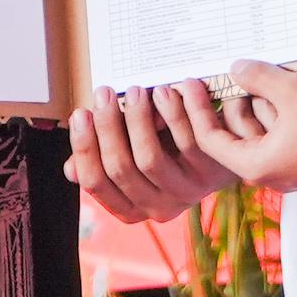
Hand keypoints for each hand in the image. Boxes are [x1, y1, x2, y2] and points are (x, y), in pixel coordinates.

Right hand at [63, 86, 232, 222]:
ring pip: (150, 159)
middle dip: (108, 127)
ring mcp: (185, 192)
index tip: (81, 113)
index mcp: (132, 206)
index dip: (84, 148)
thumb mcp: (134, 154)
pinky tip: (168, 90)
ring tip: (138, 89)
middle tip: (106, 93)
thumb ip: (106, 158)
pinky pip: (186, 142)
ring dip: (139, 118)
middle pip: (121, 168)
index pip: (96, 183)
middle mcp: (157, 207)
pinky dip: (174, 113)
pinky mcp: (210, 173)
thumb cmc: (170, 145)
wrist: (226, 147)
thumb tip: (70, 170)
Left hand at [178, 61, 296, 193]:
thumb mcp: (293, 92)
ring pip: (263, 129)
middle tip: (241, 67)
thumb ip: (258, 78)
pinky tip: (292, 85)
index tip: (188, 81)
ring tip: (273, 73)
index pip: (210, 139)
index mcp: (257, 165)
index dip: (196, 108)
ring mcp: (292, 168)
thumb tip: (234, 68)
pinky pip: (285, 131)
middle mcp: (270, 173)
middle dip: (239, 98)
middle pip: (238, 131)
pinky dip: (283, 109)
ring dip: (264, 101)